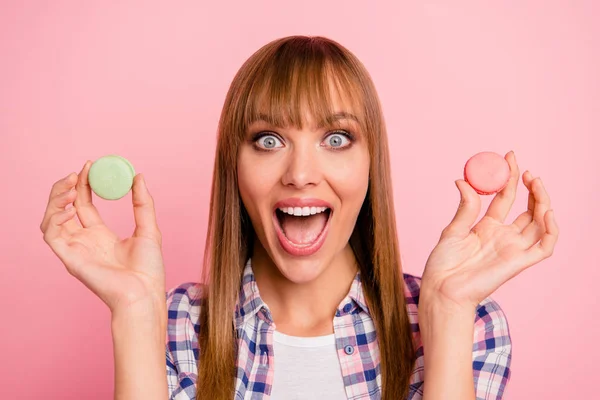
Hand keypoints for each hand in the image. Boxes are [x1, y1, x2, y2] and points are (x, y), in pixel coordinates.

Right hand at [40, 161, 165, 313]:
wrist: (145, 292)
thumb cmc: (148, 269)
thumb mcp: (149, 228)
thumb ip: (143, 203)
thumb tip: (139, 176)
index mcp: (100, 234)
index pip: (83, 203)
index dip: (82, 184)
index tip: (89, 165)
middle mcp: (84, 240)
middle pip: (63, 208)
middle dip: (65, 187)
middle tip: (77, 172)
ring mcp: (75, 250)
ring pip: (51, 219)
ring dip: (55, 199)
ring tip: (71, 186)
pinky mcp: (69, 259)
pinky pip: (51, 235)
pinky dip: (54, 218)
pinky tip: (69, 208)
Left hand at [421, 151, 558, 309]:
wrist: (441, 288)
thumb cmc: (442, 264)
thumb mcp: (452, 231)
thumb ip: (465, 208)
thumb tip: (463, 180)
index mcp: (487, 227)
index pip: (506, 198)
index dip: (510, 178)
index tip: (510, 157)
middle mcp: (504, 237)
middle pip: (527, 209)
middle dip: (531, 189)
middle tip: (527, 171)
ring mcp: (513, 249)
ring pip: (539, 224)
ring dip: (543, 203)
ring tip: (535, 182)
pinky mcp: (519, 263)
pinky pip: (544, 247)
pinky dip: (551, 231)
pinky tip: (547, 212)